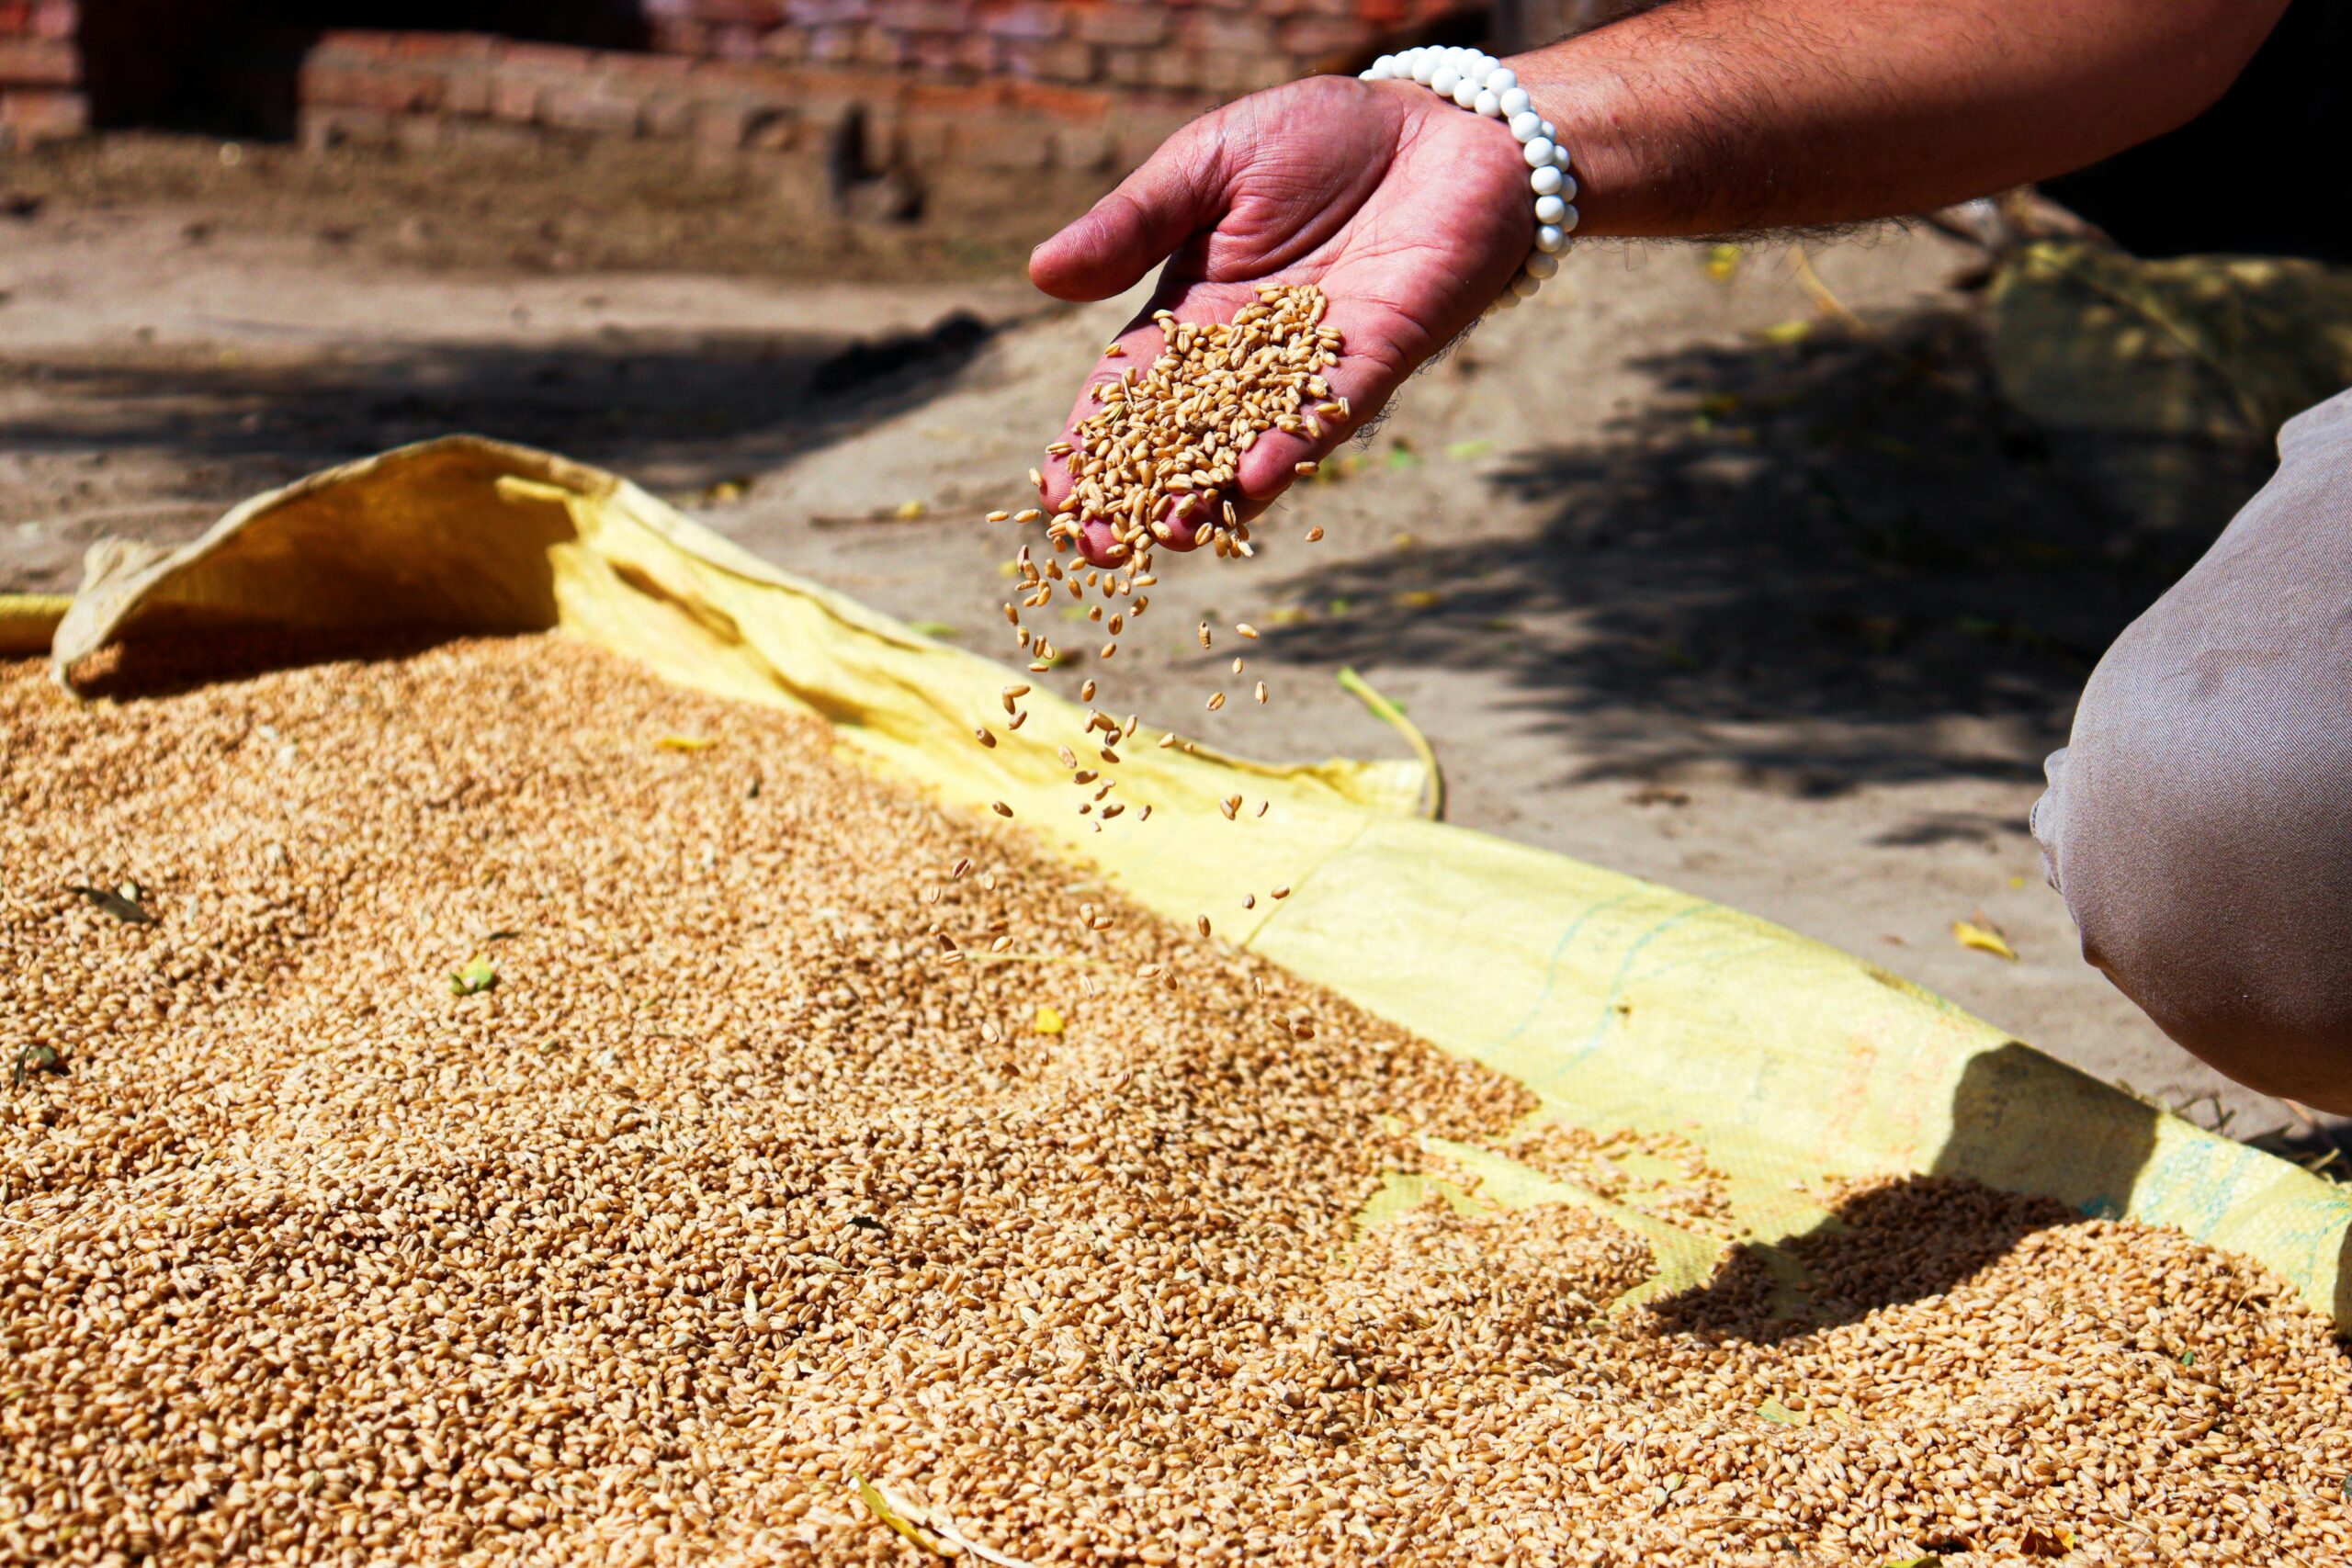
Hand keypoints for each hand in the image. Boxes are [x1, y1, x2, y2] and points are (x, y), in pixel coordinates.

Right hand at [1028, 75, 1531, 564]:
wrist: (1439, 124)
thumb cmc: (1318, 138)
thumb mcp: (1204, 165)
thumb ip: (1133, 222)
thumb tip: (1040, 272)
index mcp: (1192, 315)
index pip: (1130, 393)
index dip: (1093, 443)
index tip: (1056, 494)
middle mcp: (1248, 359)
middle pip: (1185, 440)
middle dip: (1144, 494)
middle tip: (1100, 547)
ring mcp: (1313, 367)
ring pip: (1256, 443)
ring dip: (1217, 493)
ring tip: (1177, 534)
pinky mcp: (1380, 357)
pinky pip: (1332, 410)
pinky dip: (1298, 444)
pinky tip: (1261, 478)